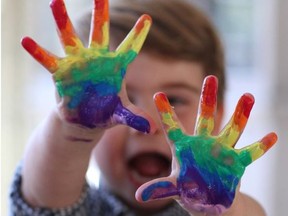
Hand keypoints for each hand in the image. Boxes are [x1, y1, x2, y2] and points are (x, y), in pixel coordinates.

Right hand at [21, 0, 152, 131]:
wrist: (85, 120)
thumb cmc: (105, 113)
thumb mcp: (121, 115)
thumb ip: (135, 117)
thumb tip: (152, 129)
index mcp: (115, 67)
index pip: (129, 48)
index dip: (137, 35)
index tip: (147, 18)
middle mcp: (96, 60)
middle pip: (99, 33)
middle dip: (100, 14)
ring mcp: (77, 64)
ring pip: (69, 39)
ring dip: (62, 21)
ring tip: (54, 1)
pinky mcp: (61, 74)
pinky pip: (48, 60)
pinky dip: (38, 52)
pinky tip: (26, 41)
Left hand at [136, 75, 276, 214]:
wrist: (209, 203)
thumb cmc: (188, 191)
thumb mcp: (173, 188)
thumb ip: (160, 188)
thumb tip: (139, 196)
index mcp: (183, 147)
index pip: (172, 127)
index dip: (165, 112)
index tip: (157, 94)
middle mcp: (202, 143)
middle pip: (205, 117)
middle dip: (207, 98)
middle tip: (210, 77)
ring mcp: (221, 151)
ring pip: (231, 128)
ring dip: (240, 114)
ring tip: (249, 96)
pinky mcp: (236, 162)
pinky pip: (250, 153)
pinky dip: (261, 146)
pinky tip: (272, 136)